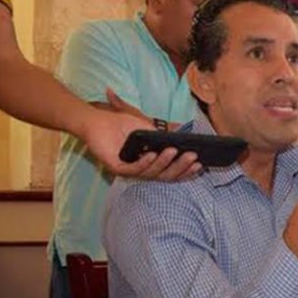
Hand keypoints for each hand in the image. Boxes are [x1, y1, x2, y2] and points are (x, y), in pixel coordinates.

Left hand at [76, 90, 201, 179]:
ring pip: (151, 174)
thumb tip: (183, 141)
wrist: (98, 121)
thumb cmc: (122, 124)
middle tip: (193, 157)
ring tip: (174, 151)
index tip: (199, 164)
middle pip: (165, 176)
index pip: (171, 173)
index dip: (185, 171)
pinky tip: (152, 155)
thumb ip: (164, 138)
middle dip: (180, 167)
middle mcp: (141, 171)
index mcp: (150, 165)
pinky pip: (133, 170)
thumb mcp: (149, 129)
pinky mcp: (116, 168)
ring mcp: (128, 171)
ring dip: (164, 163)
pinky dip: (144, 163)